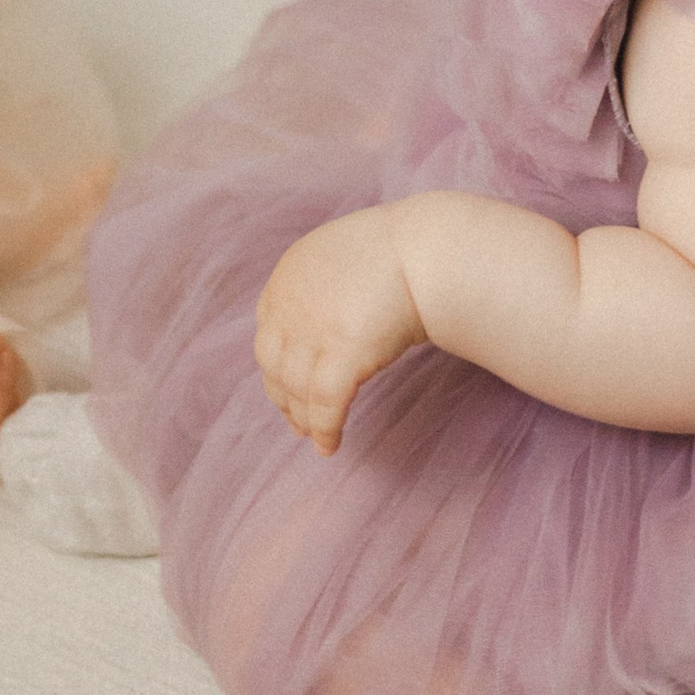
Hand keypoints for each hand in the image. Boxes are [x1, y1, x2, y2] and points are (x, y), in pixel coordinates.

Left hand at [255, 207, 426, 453]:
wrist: (427, 249)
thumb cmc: (402, 248)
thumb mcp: (343, 255)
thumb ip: (324, 286)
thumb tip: (329, 320)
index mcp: (289, 273)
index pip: (268, 331)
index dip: (275, 365)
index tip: (286, 386)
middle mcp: (290, 302)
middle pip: (274, 364)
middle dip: (283, 396)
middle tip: (297, 421)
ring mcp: (313, 330)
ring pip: (296, 388)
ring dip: (303, 418)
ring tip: (314, 436)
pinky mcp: (341, 354)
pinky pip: (324, 405)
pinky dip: (324, 429)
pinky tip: (330, 445)